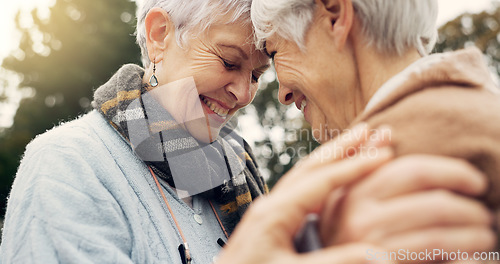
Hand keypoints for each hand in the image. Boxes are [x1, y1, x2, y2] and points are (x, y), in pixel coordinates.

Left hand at [217, 124, 395, 263]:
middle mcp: (270, 205)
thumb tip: (376, 253)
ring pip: (304, 176)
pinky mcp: (269, 224)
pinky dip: (321, 178)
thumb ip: (333, 262)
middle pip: (311, 167)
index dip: (355, 166)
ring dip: (331, 159)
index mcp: (274, 213)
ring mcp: (268, 212)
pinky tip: (331, 182)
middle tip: (369, 130)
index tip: (383, 153)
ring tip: (354, 146)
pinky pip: (300, 191)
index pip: (321, 180)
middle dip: (342, 147)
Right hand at [321, 155, 494, 262]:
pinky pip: (435, 257)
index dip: (454, 172)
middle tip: (485, 214)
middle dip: (470, 209)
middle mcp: (360, 217)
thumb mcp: (344, 194)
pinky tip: (471, 253)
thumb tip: (384, 130)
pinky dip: (463, 253)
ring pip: (440, 234)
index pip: (414, 171)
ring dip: (473, 234)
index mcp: (354, 192)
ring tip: (485, 235)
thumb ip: (363, 162)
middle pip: (434, 204)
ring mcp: (372, 246)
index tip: (476, 182)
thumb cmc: (342, 230)